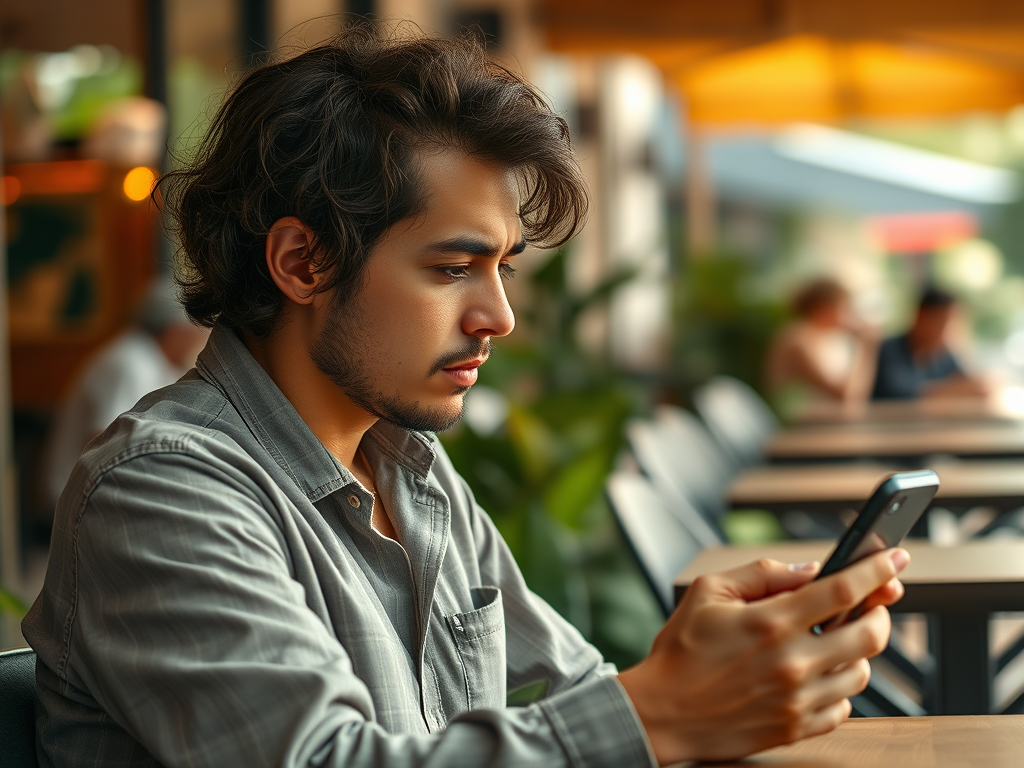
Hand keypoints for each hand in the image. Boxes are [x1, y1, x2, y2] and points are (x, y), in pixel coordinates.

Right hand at [618, 548, 907, 764]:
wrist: (661, 712)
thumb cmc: (680, 649)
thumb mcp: (708, 592)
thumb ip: (762, 574)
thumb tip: (809, 570)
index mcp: (770, 621)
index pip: (843, 589)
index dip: (877, 569)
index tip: (895, 557)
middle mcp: (791, 661)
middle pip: (869, 634)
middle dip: (878, 613)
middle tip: (870, 605)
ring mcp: (797, 699)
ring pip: (861, 672)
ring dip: (858, 652)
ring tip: (834, 641)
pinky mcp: (795, 729)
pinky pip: (843, 709)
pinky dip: (839, 689)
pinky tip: (818, 675)